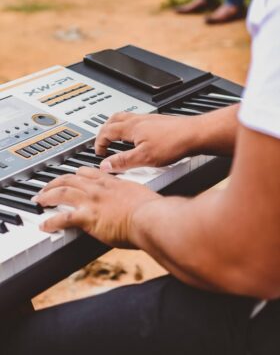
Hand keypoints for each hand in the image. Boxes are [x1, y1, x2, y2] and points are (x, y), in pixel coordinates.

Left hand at [35, 167, 160, 246]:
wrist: (151, 217)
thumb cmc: (151, 209)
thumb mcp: (141, 195)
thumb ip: (133, 197)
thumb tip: (136, 203)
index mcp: (111, 182)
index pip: (88, 172)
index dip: (76, 173)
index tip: (70, 176)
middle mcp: (98, 188)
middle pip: (70, 178)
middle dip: (55, 182)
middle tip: (46, 187)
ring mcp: (91, 201)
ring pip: (62, 192)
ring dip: (47, 195)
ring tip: (39, 200)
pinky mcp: (88, 217)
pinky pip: (63, 217)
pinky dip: (51, 221)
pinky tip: (44, 225)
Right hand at [95, 112, 197, 172]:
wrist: (195, 134)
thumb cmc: (174, 143)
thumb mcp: (144, 158)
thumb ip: (123, 161)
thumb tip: (106, 165)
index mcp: (131, 127)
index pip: (106, 131)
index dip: (99, 142)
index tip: (99, 153)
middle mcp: (138, 120)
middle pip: (113, 120)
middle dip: (104, 131)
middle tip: (102, 142)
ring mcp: (148, 118)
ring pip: (125, 117)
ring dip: (115, 126)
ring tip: (115, 136)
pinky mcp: (157, 121)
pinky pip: (136, 119)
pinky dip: (129, 126)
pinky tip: (137, 136)